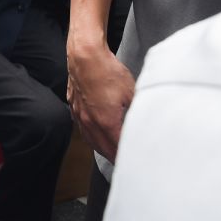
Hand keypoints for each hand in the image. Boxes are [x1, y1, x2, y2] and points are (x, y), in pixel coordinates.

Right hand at [67, 39, 134, 161]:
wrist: (85, 56)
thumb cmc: (107, 71)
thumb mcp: (132, 92)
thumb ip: (138, 111)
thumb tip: (146, 121)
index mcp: (106, 122)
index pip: (118, 148)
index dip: (128, 156)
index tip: (136, 162)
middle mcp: (90, 122)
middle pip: (103, 149)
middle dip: (115, 157)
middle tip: (126, 164)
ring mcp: (80, 115)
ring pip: (91, 141)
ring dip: (102, 149)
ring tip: (111, 154)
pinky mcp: (74, 107)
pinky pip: (82, 129)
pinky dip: (91, 137)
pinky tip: (95, 135)